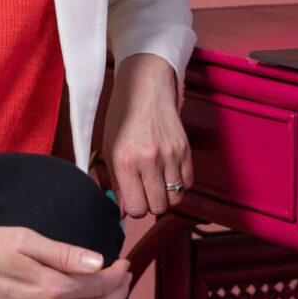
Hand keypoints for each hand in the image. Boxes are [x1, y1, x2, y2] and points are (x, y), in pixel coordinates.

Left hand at [101, 52, 192, 218]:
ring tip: (155, 180)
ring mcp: (170, 154)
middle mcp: (149, 159)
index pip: (136, 209)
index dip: (133, 208)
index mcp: (125, 159)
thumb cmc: (122, 116)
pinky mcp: (185, 149)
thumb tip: (122, 212)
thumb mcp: (109, 147)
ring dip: (166, 196)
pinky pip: (188, 184)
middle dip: (150, 204)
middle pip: (158, 207)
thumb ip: (115, 183)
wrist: (145, 86)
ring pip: (176, 200)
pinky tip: (167, 171)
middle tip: (143, 190)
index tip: (131, 199)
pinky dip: (179, 184)